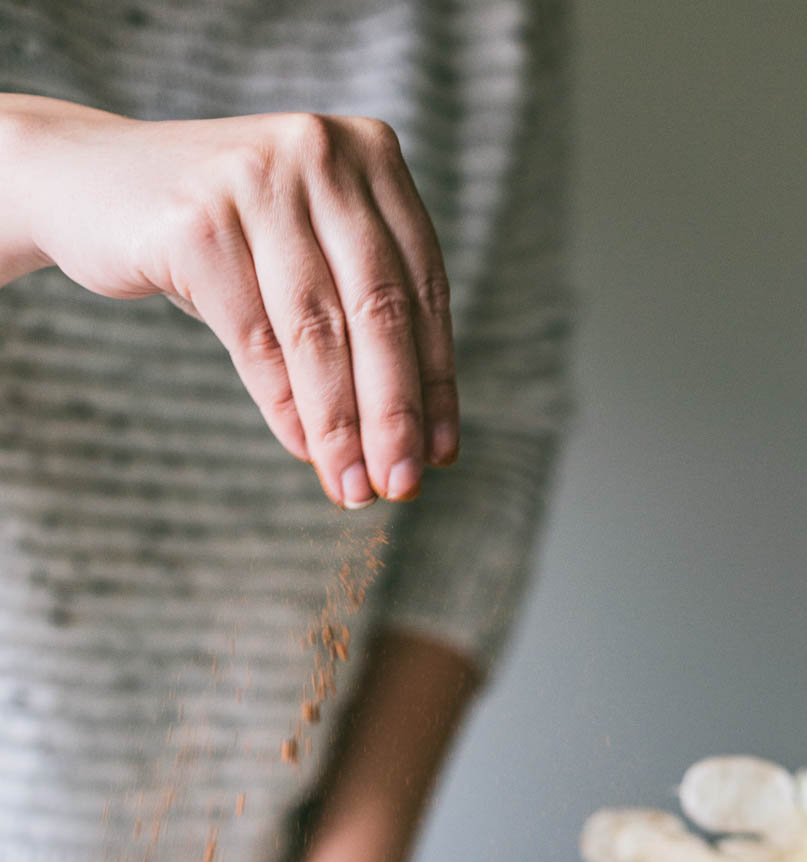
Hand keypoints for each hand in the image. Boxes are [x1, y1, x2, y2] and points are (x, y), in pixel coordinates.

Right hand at [3, 98, 457, 504]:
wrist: (90, 182)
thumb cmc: (221, 234)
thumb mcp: (304, 254)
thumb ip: (359, 320)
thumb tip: (416, 444)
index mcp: (372, 154)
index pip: (423, 288)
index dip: (436, 380)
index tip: (441, 455)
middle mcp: (323, 153)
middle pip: (380, 311)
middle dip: (396, 413)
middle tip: (403, 487)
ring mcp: (259, 179)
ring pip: (319, 332)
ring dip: (342, 425)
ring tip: (353, 486)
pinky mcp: (199, 222)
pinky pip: (257, 338)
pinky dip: (285, 405)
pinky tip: (305, 451)